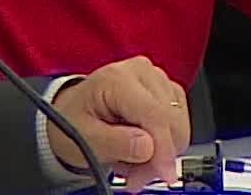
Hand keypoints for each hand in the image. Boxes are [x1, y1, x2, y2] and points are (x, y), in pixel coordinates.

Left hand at [47, 57, 190, 190]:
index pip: (155, 114)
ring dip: (161, 151)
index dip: (164, 148)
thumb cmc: (74, 120)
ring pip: (178, 122)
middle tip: (136, 177)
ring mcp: (155, 78)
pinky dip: (165, 142)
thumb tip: (148, 147)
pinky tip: (144, 150)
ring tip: (133, 163)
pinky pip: (178, 120)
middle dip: (159, 155)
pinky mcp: (164, 89)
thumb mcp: (84, 138)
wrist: (72, 112)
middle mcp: (140, 72)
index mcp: (117, 79)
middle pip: (171, 119)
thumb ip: (115, 142)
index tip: (164, 174)